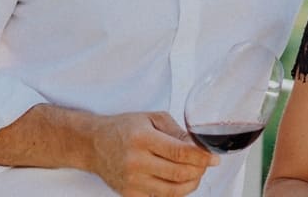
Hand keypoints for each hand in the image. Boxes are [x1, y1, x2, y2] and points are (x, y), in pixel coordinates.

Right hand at [84, 111, 214, 196]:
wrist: (93, 145)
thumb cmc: (123, 129)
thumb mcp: (151, 118)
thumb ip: (177, 131)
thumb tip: (199, 146)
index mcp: (142, 138)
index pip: (181, 152)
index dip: (202, 157)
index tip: (214, 157)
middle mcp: (136, 162)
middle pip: (180, 174)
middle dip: (199, 170)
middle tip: (205, 164)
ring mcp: (132, 181)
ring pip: (173, 190)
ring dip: (191, 183)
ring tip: (194, 173)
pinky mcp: (130, 195)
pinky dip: (175, 191)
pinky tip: (176, 181)